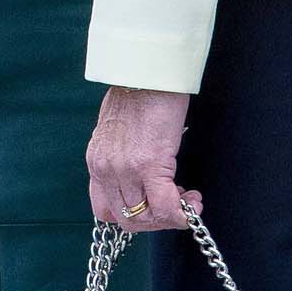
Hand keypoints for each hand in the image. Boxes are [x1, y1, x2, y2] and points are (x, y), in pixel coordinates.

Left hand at [88, 84, 196, 228]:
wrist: (148, 70)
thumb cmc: (140, 92)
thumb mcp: (118, 129)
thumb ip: (121, 154)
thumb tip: (139, 170)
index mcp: (97, 161)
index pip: (106, 210)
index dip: (134, 215)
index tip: (154, 205)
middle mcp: (105, 169)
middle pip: (126, 219)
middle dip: (155, 220)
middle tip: (176, 205)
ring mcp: (125, 169)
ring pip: (145, 218)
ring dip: (170, 216)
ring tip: (188, 198)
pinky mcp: (149, 164)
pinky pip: (165, 206)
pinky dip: (181, 212)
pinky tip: (194, 201)